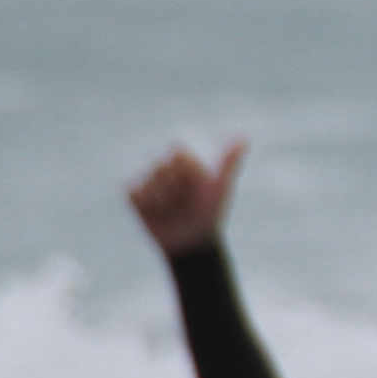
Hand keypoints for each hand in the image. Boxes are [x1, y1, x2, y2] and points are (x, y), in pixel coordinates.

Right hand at [128, 141, 243, 256]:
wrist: (192, 240)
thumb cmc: (209, 211)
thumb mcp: (220, 187)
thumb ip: (229, 162)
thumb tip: (244, 137)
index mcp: (182, 158)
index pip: (179, 153)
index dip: (188, 171)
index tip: (198, 185)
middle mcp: (162, 164)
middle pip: (162, 167)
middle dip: (177, 189)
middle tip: (186, 201)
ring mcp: (145, 178)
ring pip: (149, 182)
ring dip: (163, 200)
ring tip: (173, 208)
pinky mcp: (132, 194)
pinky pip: (135, 193)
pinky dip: (147, 206)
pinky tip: (157, 212)